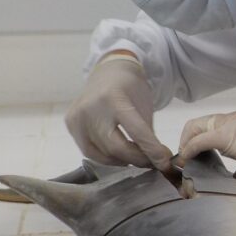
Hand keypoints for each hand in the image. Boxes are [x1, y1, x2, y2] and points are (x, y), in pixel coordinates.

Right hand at [65, 54, 173, 169]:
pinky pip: (90, 151)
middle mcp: (92, 108)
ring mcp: (78, 117)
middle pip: (116, 147)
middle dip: (137, 159)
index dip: (152, 150)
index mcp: (114, 98)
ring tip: (136, 158)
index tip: (165, 163)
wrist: (108, 72)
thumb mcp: (144, 104)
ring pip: (102, 153)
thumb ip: (147, 132)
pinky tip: (118, 155)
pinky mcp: (70, 124)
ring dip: (123, 160)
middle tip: (151, 162)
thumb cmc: (130, 88)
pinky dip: (107, 157)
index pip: (136, 131)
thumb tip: (156, 161)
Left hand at [178, 110, 235, 177]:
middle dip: (185, 142)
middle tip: (186, 162)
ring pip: (195, 128)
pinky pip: (200, 140)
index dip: (195, 141)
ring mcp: (230, 125)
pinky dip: (189, 150)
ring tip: (185, 165)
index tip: (193, 158)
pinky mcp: (228, 135)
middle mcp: (232, 119)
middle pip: (196, 124)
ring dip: (185, 145)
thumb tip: (234, 184)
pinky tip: (187, 162)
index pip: (209, 125)